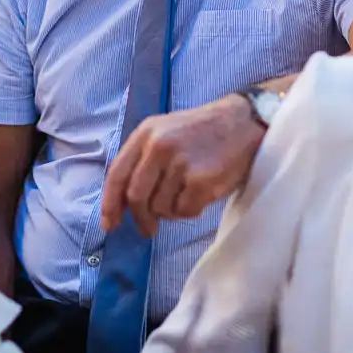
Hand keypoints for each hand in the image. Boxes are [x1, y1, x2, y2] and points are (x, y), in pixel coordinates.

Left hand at [100, 95, 264, 237]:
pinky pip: (184, 211)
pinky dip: (189, 211)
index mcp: (145, 133)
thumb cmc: (201, 132)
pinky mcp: (201, 180)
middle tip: (148, 229)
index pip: (117, 174)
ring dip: (170, 212)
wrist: (242, 122)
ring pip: (161, 207)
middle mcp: (159, 146)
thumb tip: (123, 202)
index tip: (110, 224)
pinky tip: (200, 195)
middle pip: (136, 196)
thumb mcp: (164, 131)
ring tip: (185, 196)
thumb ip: (142, 160)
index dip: (110, 203)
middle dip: (140, 218)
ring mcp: (180, 163)